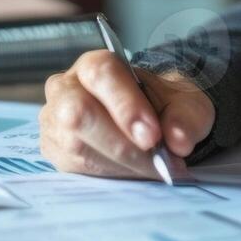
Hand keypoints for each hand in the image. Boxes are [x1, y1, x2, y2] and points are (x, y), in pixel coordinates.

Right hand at [39, 49, 215, 178]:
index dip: (125, 106)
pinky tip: (135, 173)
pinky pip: (78, 169)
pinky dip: (113, 176)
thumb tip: (178, 140)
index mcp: (94, 64)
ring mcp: (54, 122)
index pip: (100, 74)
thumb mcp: (186, 103)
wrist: (151, 120)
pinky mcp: (56, 151)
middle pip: (78, 113)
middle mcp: (66, 89)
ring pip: (76, 146)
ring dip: (121, 165)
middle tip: (157, 161)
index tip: (153, 136)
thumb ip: (186, 117)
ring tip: (154, 169)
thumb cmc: (163, 105)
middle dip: (121, 144)